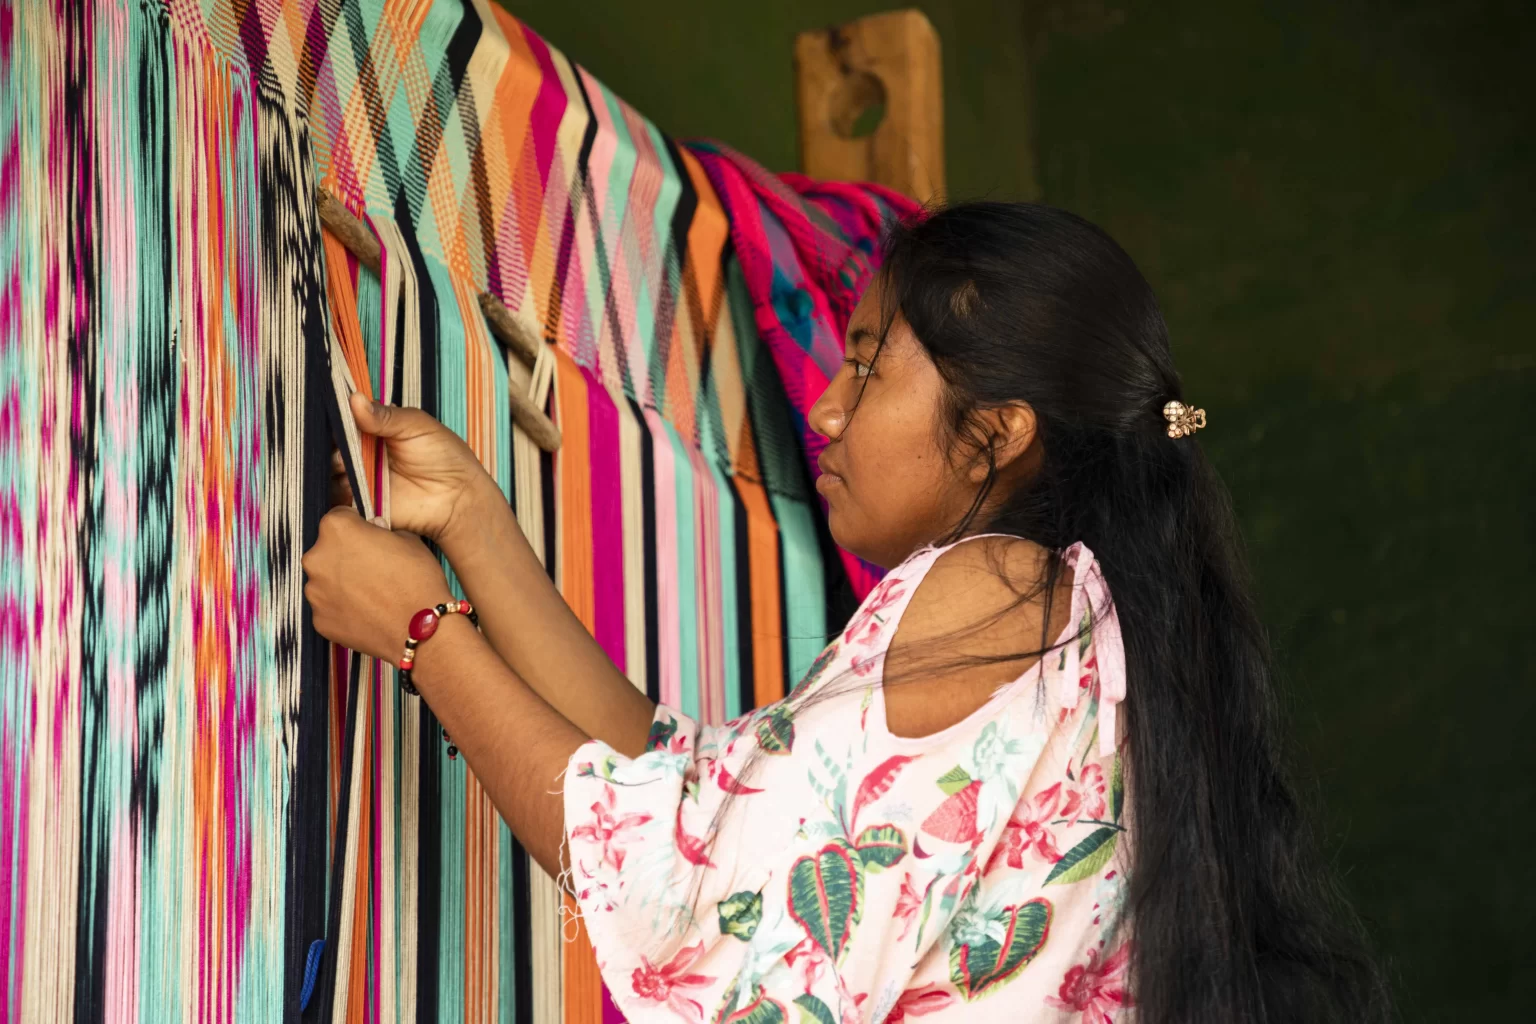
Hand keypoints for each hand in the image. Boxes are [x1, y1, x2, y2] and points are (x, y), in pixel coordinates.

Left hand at [303, 507, 453, 664]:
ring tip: (372, 593)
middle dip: (346, 555)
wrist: (420, 629)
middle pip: (327, 550)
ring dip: (343, 582)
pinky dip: (343, 607)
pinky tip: (368, 611)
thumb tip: (373, 532)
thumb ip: (381, 531)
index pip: (338, 517)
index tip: (368, 536)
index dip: (356, 525)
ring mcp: (315, 592)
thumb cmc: (417, 579)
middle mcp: (316, 558)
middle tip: (373, 567)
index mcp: (337, 529)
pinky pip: (329, 607)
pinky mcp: (319, 620)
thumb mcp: (407, 538)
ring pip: (327, 580)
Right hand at [330, 392, 500, 547]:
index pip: (342, 419)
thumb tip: (354, 398)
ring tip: (347, 465)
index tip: (332, 415)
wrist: (457, 497)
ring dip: (331, 466)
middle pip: (329, 445)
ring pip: (327, 469)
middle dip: (331, 444)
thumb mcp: (416, 426)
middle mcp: (361, 452)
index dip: (334, 417)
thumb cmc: (444, 455)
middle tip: (344, 446)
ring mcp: (358, 477)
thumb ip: (385, 416)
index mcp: (374, 428)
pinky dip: (335, 490)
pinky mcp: (359, 503)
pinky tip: (349, 484)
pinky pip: (335, 497)